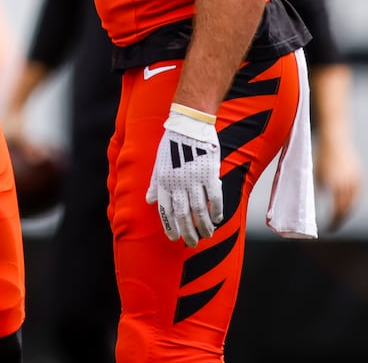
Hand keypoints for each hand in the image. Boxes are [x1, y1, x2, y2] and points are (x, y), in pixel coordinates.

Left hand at [146, 103, 223, 245]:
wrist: (188, 125)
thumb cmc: (172, 144)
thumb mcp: (158, 163)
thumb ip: (155, 183)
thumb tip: (149, 200)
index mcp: (163, 180)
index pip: (165, 210)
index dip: (170, 226)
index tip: (174, 238)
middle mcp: (177, 182)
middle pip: (182, 213)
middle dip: (187, 231)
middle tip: (192, 242)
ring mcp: (194, 179)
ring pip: (199, 209)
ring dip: (203, 225)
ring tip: (207, 235)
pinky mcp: (209, 173)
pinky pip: (215, 197)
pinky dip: (216, 210)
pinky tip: (217, 219)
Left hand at [316, 133, 362, 231]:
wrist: (334, 139)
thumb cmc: (321, 157)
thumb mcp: (315, 175)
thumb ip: (318, 190)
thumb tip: (314, 206)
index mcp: (336, 184)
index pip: (337, 210)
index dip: (334, 221)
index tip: (329, 229)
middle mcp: (348, 183)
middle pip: (347, 208)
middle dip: (341, 218)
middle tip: (334, 225)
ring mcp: (356, 180)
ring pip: (353, 201)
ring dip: (346, 210)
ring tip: (338, 217)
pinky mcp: (360, 176)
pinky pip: (357, 193)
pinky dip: (351, 200)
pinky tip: (344, 204)